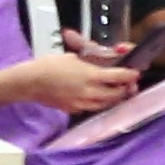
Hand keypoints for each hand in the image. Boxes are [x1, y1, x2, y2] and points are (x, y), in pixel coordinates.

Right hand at [16, 48, 136, 117]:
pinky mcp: (75, 110)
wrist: (29, 82)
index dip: (130, 75)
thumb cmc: (49, 65)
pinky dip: (99, 103)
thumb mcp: (73, 56)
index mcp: (91, 76)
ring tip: (115, 90)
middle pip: (117, 94)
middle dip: (124, 88)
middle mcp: (90, 92)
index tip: (134, 73)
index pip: (119, 77)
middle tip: (127, 83)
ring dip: (114, 97)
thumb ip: (92, 57)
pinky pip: (93, 108)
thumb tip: (105, 54)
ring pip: (107, 104)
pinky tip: (97, 97)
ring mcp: (82, 103)